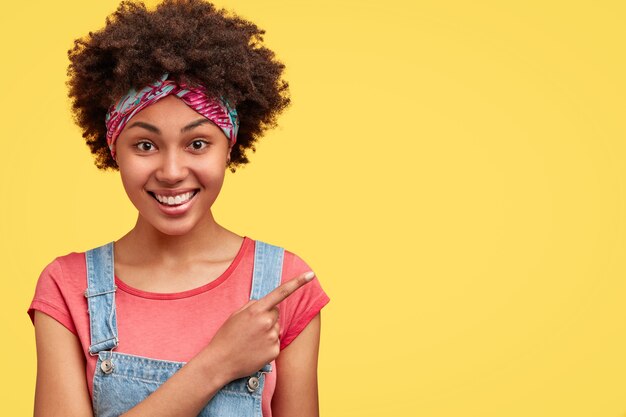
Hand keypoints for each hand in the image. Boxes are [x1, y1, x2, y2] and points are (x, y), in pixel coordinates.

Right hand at [201, 271, 315, 382]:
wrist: (220, 362)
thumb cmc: (226, 336)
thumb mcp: (236, 315)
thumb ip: (253, 306)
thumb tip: (268, 304)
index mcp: (256, 310)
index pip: (281, 292)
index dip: (297, 282)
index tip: (311, 275)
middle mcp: (267, 322)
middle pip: (276, 313)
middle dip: (267, 317)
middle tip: (251, 328)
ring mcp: (272, 337)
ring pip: (276, 328)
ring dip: (267, 332)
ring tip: (251, 341)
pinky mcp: (275, 351)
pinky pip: (276, 342)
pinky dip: (268, 345)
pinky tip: (255, 350)